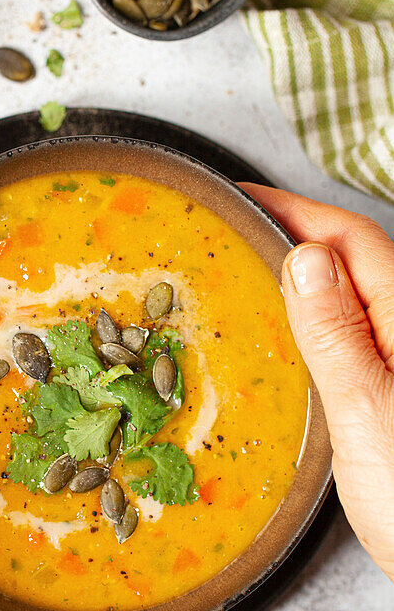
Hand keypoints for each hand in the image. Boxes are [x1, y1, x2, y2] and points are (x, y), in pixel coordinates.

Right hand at [242, 185, 393, 581]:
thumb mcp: (367, 413)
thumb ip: (337, 335)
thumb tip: (306, 256)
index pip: (351, 242)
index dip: (296, 211)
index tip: (242, 197)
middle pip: (353, 263)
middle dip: (295, 236)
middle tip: (233, 231)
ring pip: (350, 302)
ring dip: (301, 279)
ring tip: (245, 273)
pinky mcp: (390, 400)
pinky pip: (349, 341)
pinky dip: (311, 325)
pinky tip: (282, 339)